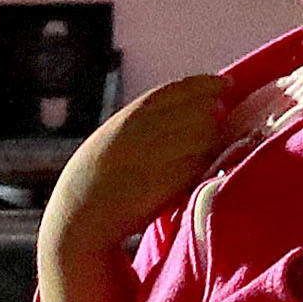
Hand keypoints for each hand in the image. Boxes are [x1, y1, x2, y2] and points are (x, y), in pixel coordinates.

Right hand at [53, 72, 231, 245]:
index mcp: (126, 119)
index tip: (226, 84)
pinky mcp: (160, 185)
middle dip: (213, 111)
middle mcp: (139, 133)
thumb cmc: (95, 180)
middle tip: (224, 114)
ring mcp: (150, 158)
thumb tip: (191, 106)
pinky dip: (205, 165)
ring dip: (213, 140)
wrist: (76, 218)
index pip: (175, 91)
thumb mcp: (111, 139)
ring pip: (201, 138)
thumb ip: (142, 122)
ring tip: (214, 145)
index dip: (205, 84)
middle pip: (194, 112)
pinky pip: (196, 168)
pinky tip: (205, 169)